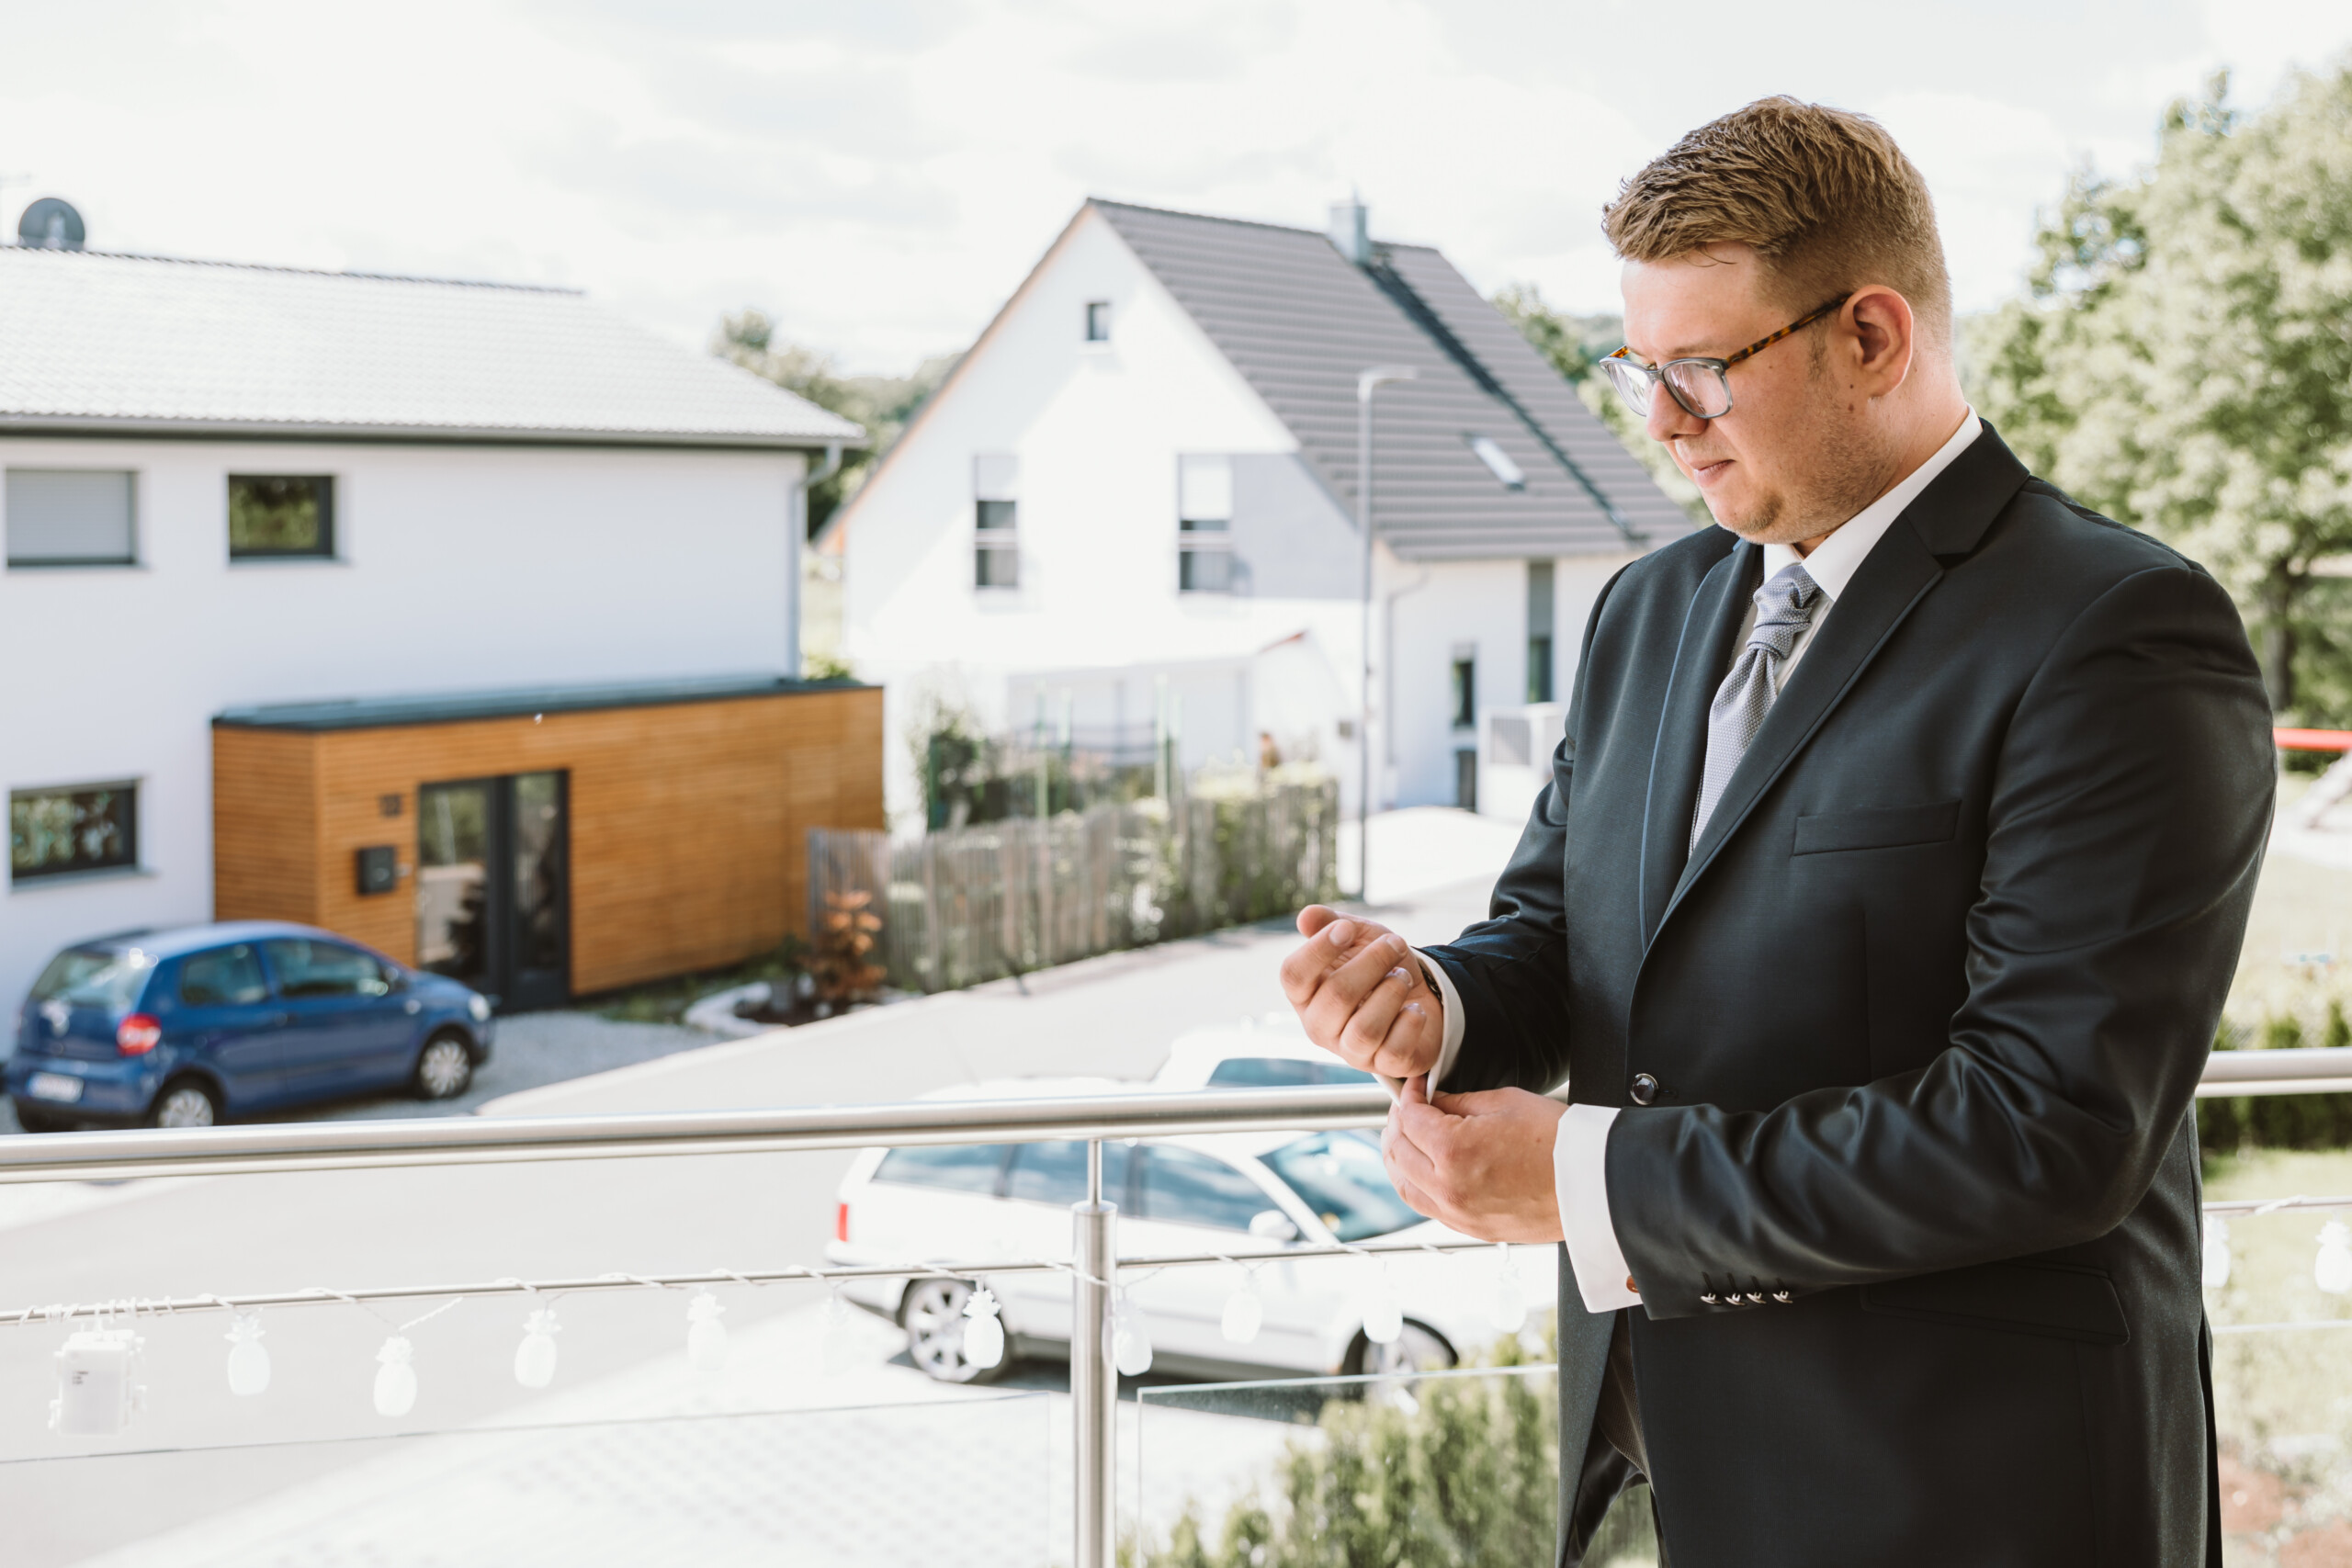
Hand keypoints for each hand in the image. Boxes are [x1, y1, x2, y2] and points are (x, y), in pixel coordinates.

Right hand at [1279, 905, 1443, 1080]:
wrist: (1420, 995)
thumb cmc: (1379, 967)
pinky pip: (1394, 1048)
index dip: (1318, 949)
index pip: (1293, 975)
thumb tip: (1307, 916)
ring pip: (1365, 1028)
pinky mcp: (1384, 1065)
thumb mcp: (1359, 937)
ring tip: (1403, 977)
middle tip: (1394, 945)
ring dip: (1392, 992)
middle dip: (1372, 963)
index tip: (1347, 929)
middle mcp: (1319, 1026)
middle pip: (1336, 996)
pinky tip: (1414, 1007)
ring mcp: (1349, 1050)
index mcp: (1304, 993)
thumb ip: (1333, 924)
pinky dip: (1410, 1021)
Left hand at [1382, 1076, 1565, 1242]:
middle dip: (1396, 1124)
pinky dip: (1415, 1184)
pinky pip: (1427, 1207)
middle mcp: (1449, 1188)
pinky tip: (1421, 1168)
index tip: (1415, 1087)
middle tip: (1406, 1108)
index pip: (1410, 1118)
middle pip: (1398, 1152)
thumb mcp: (1504, 1103)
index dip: (1408, 1096)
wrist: (1594, 1185)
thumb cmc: (1559, 1141)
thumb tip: (1432, 1102)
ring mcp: (1459, 1213)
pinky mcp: (1472, 1229)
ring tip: (1404, 1138)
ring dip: (1397, 1158)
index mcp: (1454, 1151)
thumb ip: (1458, 1102)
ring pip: (1404, 1187)